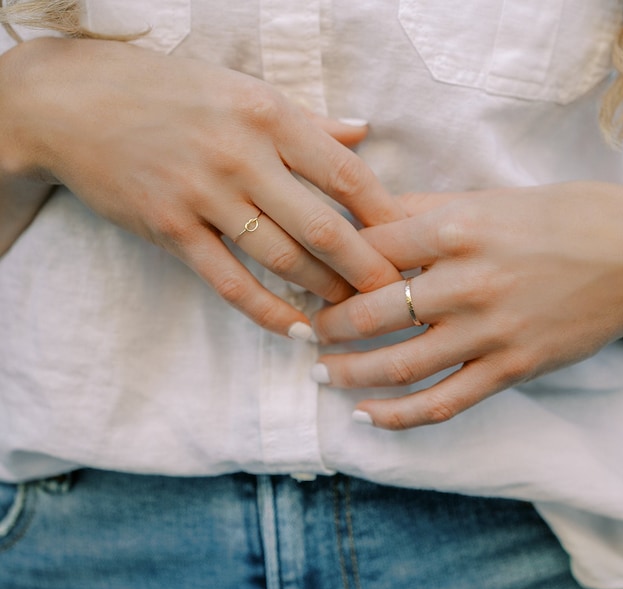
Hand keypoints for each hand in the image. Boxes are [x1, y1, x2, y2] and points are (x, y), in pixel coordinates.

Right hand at [0, 38, 403, 334]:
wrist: (73, 101)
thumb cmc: (169, 92)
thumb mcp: (243, 88)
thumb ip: (308, 119)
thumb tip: (363, 132)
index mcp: (268, 114)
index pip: (346, 173)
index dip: (386, 215)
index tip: (411, 244)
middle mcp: (241, 154)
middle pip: (323, 225)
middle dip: (368, 268)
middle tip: (400, 295)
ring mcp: (203, 194)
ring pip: (283, 258)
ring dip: (325, 291)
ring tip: (354, 312)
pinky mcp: (170, 228)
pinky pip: (230, 281)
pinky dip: (268, 311)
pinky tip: (296, 329)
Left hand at [311, 182, 622, 428]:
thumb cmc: (565, 217)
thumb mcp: (492, 199)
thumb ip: (425, 211)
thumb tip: (366, 217)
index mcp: (458, 227)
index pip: (367, 249)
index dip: (328, 263)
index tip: (307, 274)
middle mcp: (468, 281)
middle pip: (369, 312)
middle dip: (324, 324)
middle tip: (301, 327)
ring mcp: (490, 331)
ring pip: (397, 364)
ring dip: (347, 372)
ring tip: (319, 372)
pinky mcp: (512, 368)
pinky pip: (443, 402)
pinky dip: (398, 415)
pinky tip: (367, 415)